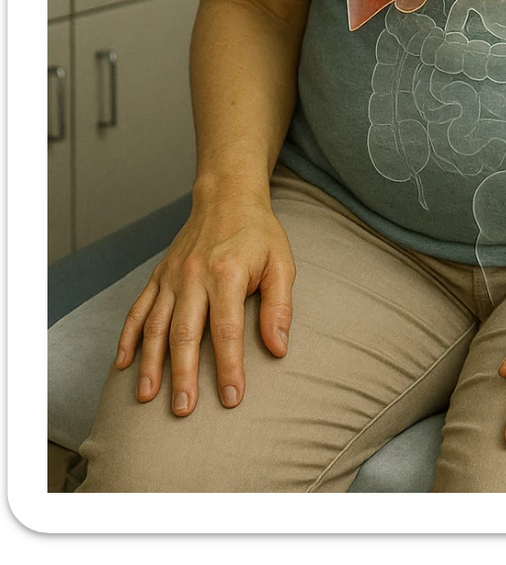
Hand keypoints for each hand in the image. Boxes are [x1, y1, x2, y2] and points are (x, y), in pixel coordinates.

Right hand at [114, 192, 294, 417]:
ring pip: (156, 325)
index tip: (232, 398)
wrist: (226, 196)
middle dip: (183, 375)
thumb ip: (279, 306)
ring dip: (151, 363)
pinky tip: (123, 363)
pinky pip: (139, 309)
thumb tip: (278, 348)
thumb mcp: (282, 263)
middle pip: (185, 333)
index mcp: (227, 274)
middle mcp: (194, 276)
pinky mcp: (159, 275)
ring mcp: (172, 276)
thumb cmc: (258, 233)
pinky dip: (128, 336)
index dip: (229, 367)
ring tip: (148, 396)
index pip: (227, 330)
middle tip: (183, 410)